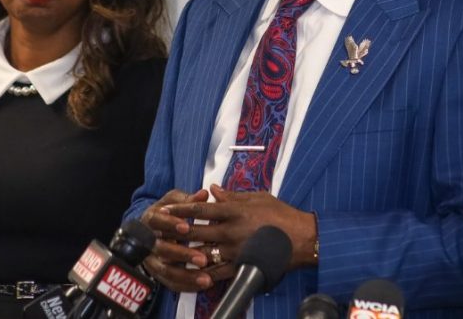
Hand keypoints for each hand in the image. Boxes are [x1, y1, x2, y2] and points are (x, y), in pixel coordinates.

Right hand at [139, 189, 214, 292]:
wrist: (149, 230)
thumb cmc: (166, 213)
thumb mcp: (173, 201)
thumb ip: (187, 199)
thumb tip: (203, 194)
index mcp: (151, 219)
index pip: (157, 221)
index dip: (170, 224)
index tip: (186, 227)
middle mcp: (149, 241)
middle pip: (162, 250)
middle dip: (182, 254)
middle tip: (202, 258)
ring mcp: (152, 259)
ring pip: (166, 270)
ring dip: (186, 275)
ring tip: (206, 278)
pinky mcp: (158, 274)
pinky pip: (171, 283)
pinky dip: (186, 285)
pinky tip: (202, 285)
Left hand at [165, 185, 317, 270]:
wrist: (302, 237)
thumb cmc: (281, 214)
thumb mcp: (258, 197)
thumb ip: (233, 195)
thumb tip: (212, 189)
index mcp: (235, 210)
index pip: (201, 208)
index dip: (182, 208)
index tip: (167, 209)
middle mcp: (232, 230)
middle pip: (197, 231)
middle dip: (177, 231)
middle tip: (160, 230)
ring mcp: (236, 249)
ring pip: (203, 252)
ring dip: (186, 252)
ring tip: (170, 252)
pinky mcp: (242, 265)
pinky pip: (218, 271)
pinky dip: (203, 271)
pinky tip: (192, 271)